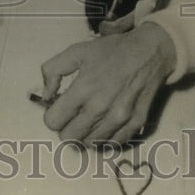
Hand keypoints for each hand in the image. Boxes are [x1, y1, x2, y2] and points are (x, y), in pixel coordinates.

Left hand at [40, 21, 175, 145]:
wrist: (149, 52)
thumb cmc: (111, 51)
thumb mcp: (76, 51)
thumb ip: (52, 71)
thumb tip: (46, 96)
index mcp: (83, 89)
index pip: (53, 122)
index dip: (52, 115)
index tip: (59, 108)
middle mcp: (100, 108)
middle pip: (69, 137)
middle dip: (66, 126)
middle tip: (73, 114)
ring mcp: (119, 118)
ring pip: (89, 143)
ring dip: (85, 133)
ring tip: (89, 118)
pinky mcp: (135, 124)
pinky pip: (112, 144)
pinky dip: (105, 137)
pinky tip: (105, 123)